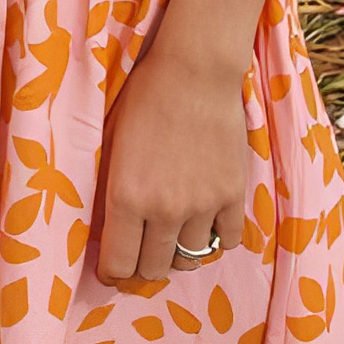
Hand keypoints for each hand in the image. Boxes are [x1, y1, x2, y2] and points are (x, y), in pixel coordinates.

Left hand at [94, 27, 248, 285]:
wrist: (194, 71)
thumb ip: (110, 190)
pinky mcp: (234, 195)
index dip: (113, 273)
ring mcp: (204, 205)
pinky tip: (204, 225)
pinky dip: (215, 240)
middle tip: (140, 254)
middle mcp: (166, 210)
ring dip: (177, 254)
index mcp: (127, 197)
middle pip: (154, 268)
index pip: (119, 263)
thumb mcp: (111, 144)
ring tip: (172, 238)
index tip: (113, 270)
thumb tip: (109, 227)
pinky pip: (227, 240)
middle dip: (143, 266)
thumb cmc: (144, 99)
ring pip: (190, 259)